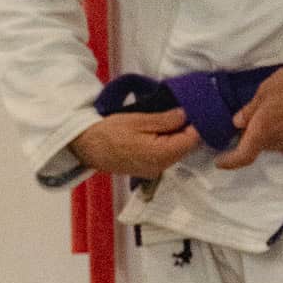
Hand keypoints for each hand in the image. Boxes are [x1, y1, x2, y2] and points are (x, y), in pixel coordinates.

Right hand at [70, 110, 200, 179]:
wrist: (86, 146)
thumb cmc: (110, 131)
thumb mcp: (139, 120)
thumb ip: (166, 120)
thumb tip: (185, 115)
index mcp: (161, 155)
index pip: (191, 141)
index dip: (196, 124)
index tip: (196, 110)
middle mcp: (160, 167)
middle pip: (185, 148)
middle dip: (187, 130)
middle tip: (186, 110)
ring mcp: (153, 172)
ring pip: (175, 153)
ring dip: (176, 137)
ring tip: (172, 118)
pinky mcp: (146, 170)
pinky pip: (165, 157)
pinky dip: (167, 144)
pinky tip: (160, 131)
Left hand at [215, 67, 282, 170]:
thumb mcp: (261, 93)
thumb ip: (248, 111)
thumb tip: (237, 123)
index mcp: (261, 132)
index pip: (242, 157)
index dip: (229, 162)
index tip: (220, 161)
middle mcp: (275, 143)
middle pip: (256, 146)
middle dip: (250, 136)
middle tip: (252, 116)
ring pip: (271, 145)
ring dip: (267, 135)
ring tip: (271, 114)